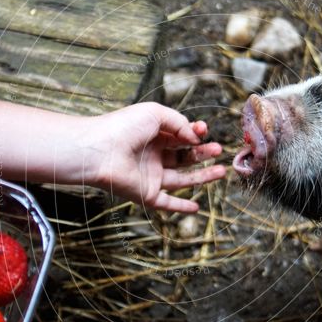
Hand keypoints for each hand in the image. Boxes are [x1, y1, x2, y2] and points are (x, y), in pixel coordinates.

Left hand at [84, 103, 226, 212]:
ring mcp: (150, 177)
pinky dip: (181, 208)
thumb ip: (179, 123)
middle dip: (203, 153)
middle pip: (184, 157)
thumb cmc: (123, 127)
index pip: (179, 137)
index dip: (194, 134)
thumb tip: (195, 139)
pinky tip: (196, 207)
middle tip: (218, 149)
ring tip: (221, 171)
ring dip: (202, 176)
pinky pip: (167, 203)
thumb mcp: (155, 114)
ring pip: (182, 180)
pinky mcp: (146, 194)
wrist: (99, 150)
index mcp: (152, 136)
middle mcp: (152, 157)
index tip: (204, 129)